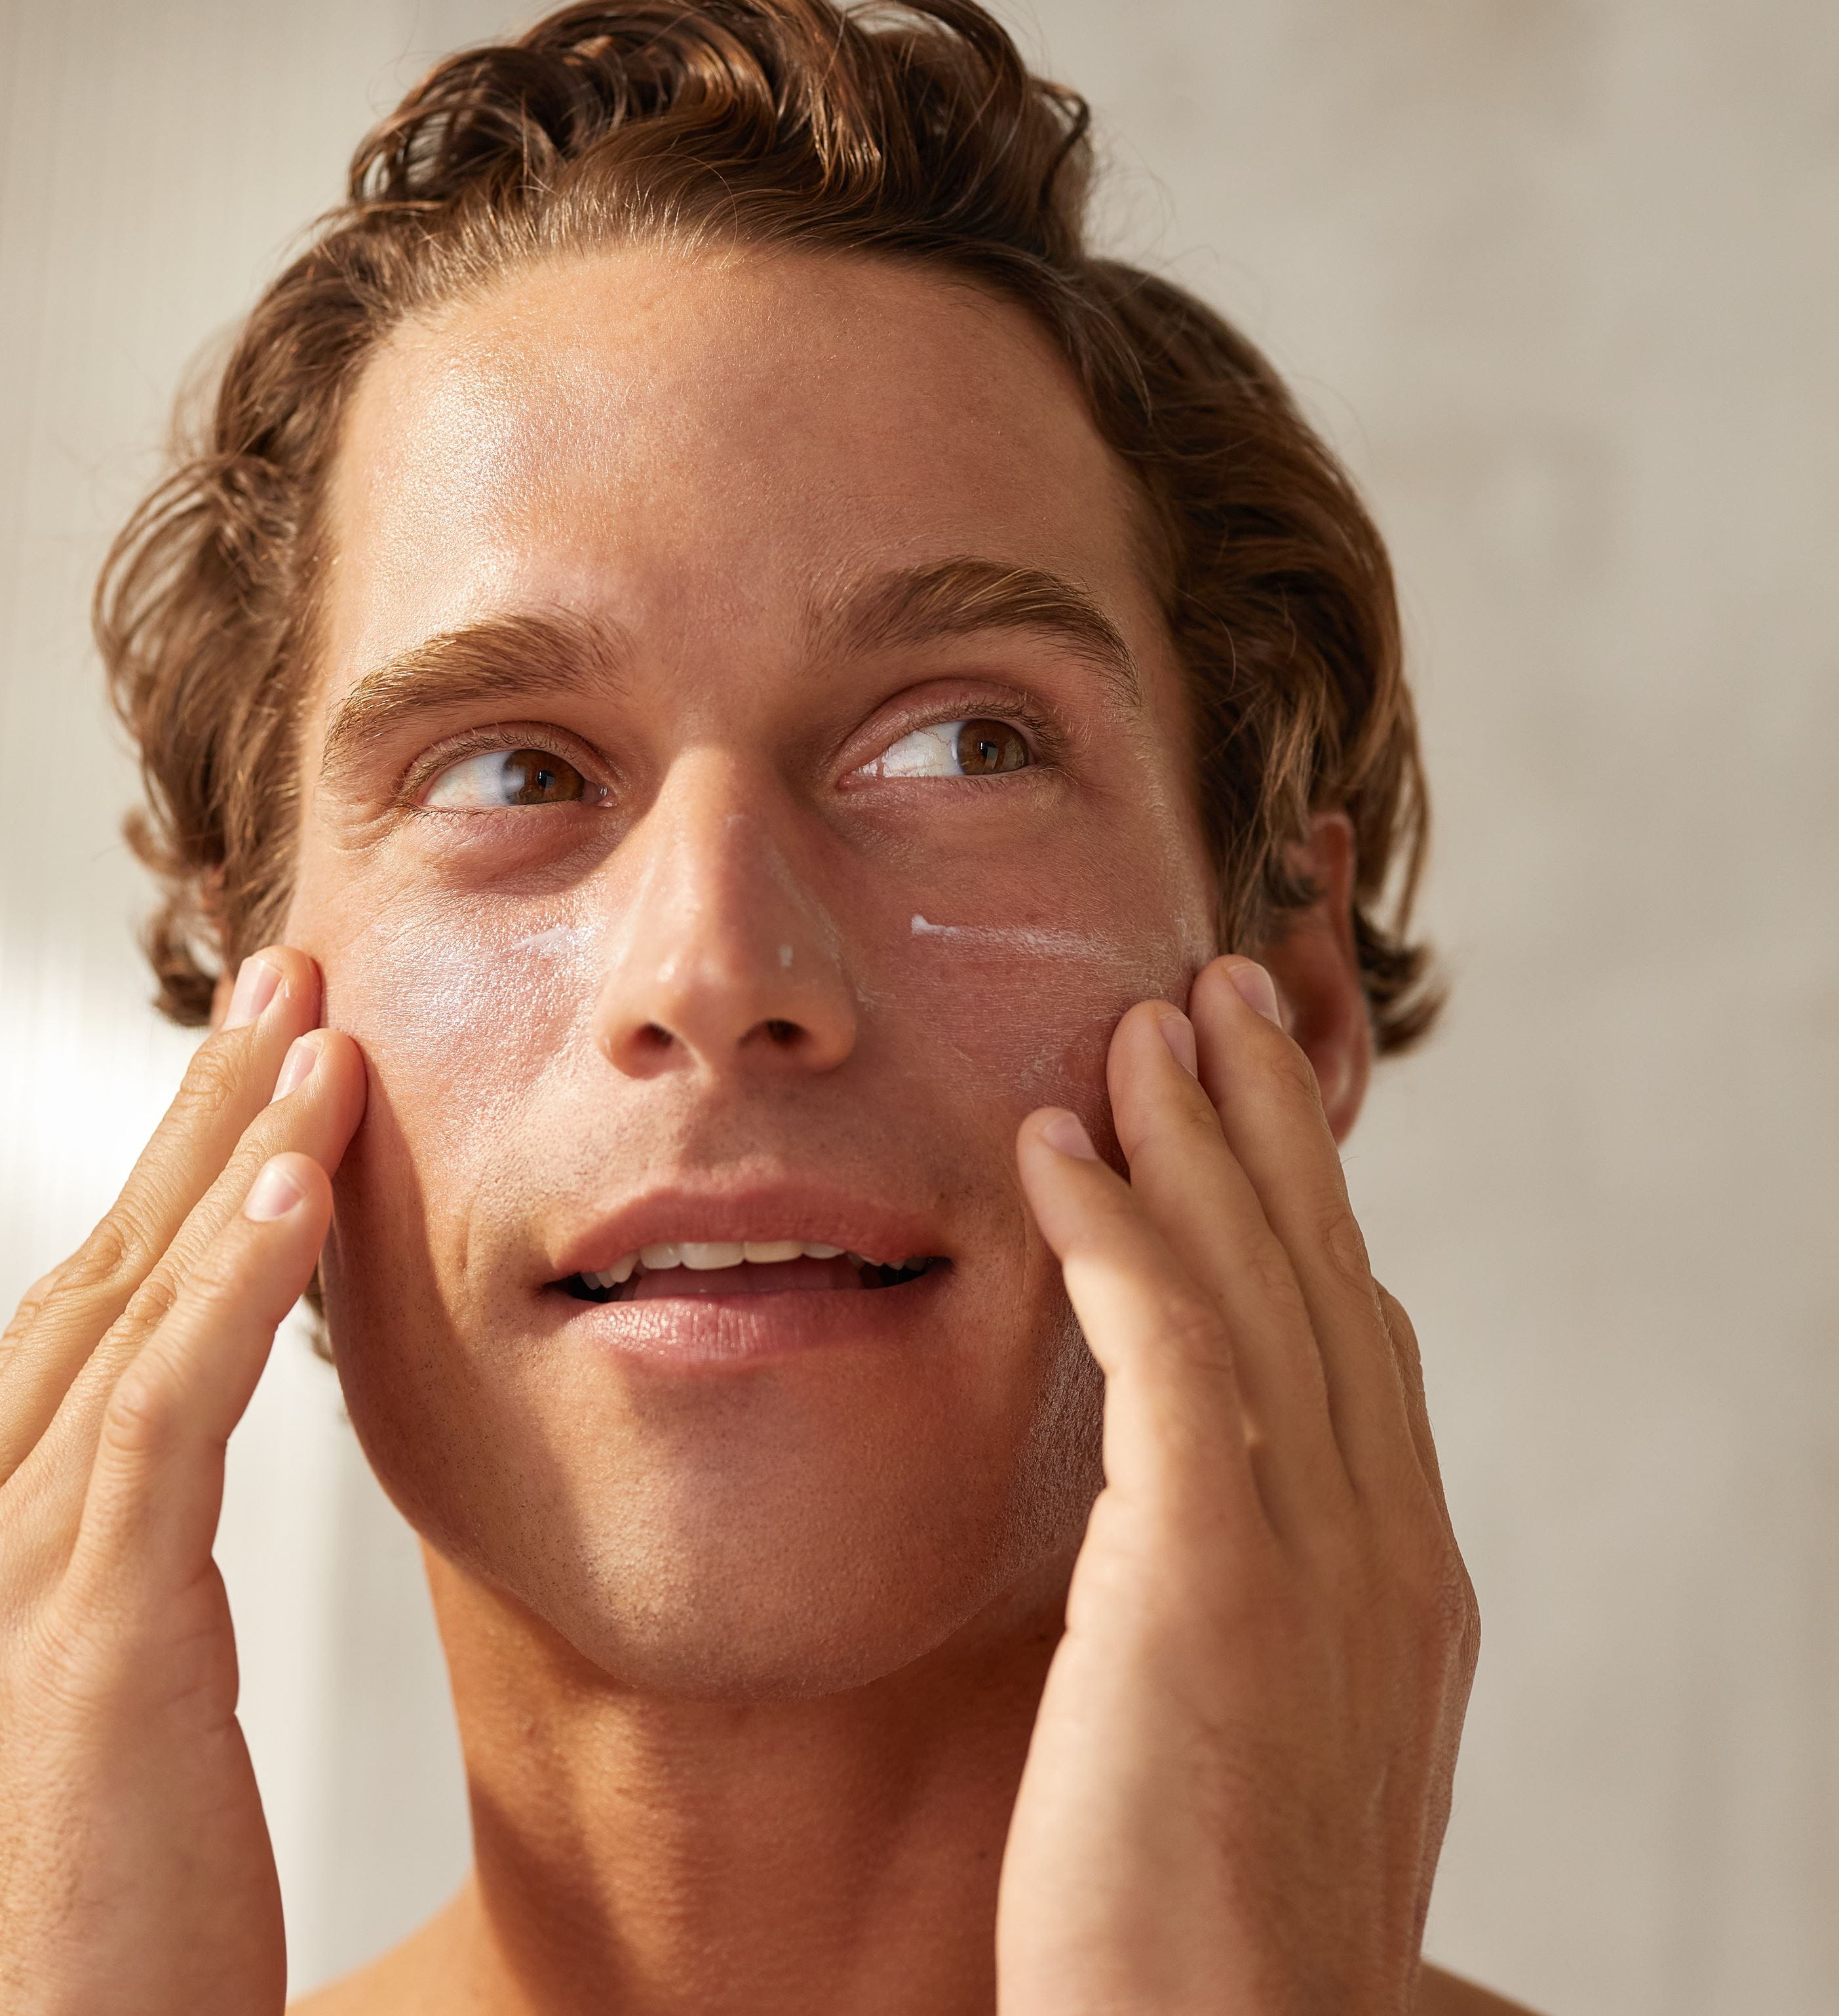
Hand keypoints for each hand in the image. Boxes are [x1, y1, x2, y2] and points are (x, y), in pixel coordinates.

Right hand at [0, 949, 363, 2015]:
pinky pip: (162, 1426)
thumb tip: (192, 1441)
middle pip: (107, 1271)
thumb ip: (143, 1560)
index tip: (278, 1059)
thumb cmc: (119, 1900)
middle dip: (200, 1114)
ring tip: (314, 1034)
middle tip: (290, 982)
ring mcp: (26, 1579)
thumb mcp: (135, 1687)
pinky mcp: (91, 1649)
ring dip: (228, 1160)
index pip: (108, 1309)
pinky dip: (227, 1295)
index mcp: (25, 1531)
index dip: (186, 1170)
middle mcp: (1, 1527)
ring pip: (130, 1315)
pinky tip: (290, 1193)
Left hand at [997, 955, 1478, 2015]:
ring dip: (1199, 1135)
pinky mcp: (1214, 1577)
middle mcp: (1383, 1545)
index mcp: (1397, 1580)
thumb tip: (1200, 1517)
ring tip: (1145, 1022)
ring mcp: (1316, 1556)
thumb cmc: (1201, 1931)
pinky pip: (1171, 1347)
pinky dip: (1121, 1228)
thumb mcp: (1257, 1734)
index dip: (1308, 1207)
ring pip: (1260, 1284)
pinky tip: (1062, 1145)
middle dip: (1272, 1125)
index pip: (1356, 1341)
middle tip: (1223, 999)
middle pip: (1326, 1277)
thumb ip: (1250, 1606)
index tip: (1255, 1106)